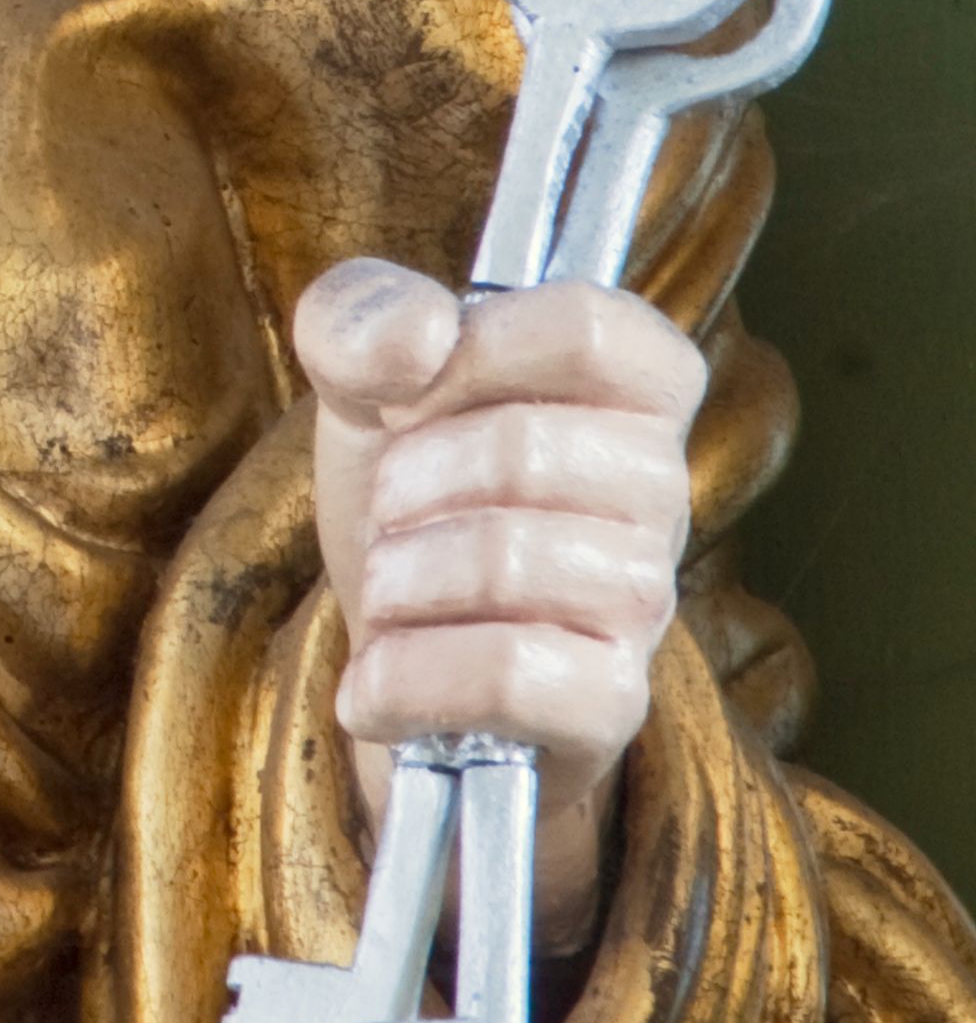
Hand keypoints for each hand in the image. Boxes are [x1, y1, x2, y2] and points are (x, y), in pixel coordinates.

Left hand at [296, 257, 705, 944]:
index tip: (414, 390)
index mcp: (632, 386)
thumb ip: (362, 319)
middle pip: (530, 446)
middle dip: (408, 480)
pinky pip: (515, 671)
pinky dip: (409, 677)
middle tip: (385, 511)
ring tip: (386, 591)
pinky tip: (376, 682)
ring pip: (512, 559)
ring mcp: (646, 603)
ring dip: (400, 579)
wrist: (390, 652)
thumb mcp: (359, 383)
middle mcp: (663, 490)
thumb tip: (419, 331)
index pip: (592, 325)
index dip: (479, 347)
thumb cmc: (406, 493)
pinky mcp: (611, 703)